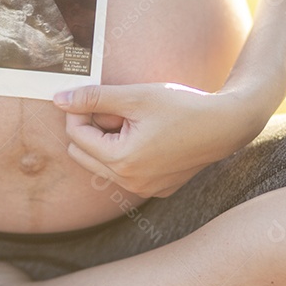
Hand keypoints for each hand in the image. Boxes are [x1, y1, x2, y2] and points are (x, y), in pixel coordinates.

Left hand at [53, 83, 270, 197]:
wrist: (225, 125)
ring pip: (102, 165)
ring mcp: (144, 189)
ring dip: (108, 141)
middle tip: (117, 110)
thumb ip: (94, 98)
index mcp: (121, 161)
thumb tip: (60, 99)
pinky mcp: (157, 189)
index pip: (77, 136)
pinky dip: (127, 153)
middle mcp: (130, 182)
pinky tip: (149, 136)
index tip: (94, 95)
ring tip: (134, 122)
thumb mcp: (135, 96)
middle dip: (92, 129)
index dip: (79, 111)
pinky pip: (125, 173)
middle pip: (83, 154)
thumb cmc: (182, 107)